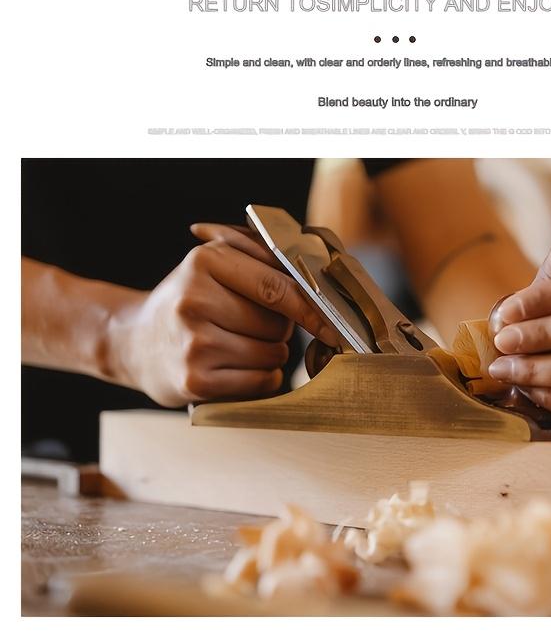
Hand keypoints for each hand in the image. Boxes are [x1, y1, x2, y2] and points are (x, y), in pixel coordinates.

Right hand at [110, 223, 338, 407]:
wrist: (133, 342)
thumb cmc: (187, 300)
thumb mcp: (212, 263)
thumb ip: (260, 255)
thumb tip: (315, 269)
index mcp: (205, 262)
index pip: (276, 286)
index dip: (311, 306)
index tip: (331, 320)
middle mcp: (195, 300)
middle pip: (277, 323)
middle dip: (280, 328)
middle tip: (251, 325)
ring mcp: (194, 343)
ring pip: (273, 354)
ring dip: (270, 354)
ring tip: (238, 345)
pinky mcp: (195, 380)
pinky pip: (261, 381)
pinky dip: (261, 378)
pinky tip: (235, 367)